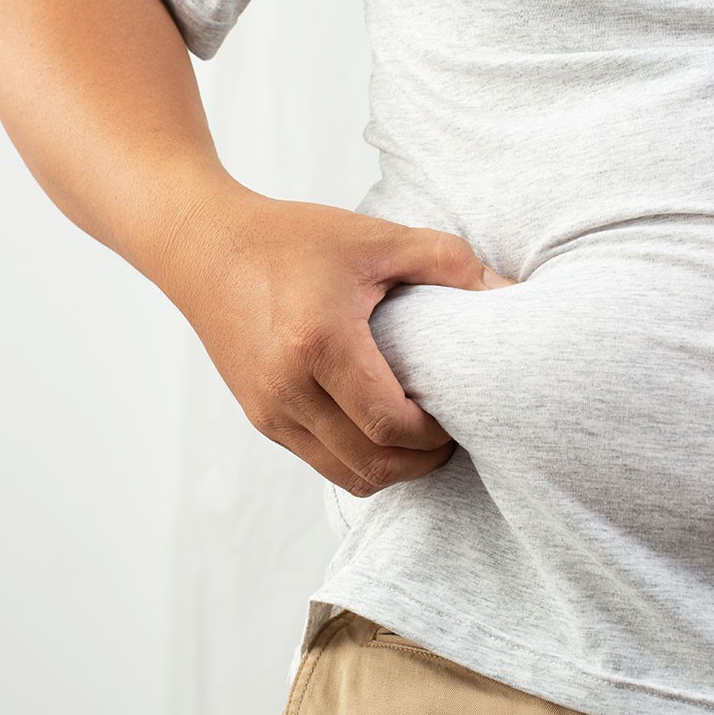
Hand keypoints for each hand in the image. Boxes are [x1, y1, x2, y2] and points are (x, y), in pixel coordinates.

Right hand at [155, 190, 517, 497]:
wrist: (203, 247)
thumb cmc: (288, 239)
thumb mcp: (372, 239)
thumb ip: (447, 262)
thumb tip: (510, 293)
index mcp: (318, 343)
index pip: (391, 425)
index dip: (436, 434)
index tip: (459, 410)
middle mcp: (287, 388)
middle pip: (373, 465)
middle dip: (422, 461)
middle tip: (451, 433)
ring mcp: (268, 409)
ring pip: (346, 475)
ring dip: (391, 467)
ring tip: (418, 433)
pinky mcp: (259, 417)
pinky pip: (320, 461)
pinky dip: (357, 456)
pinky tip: (377, 422)